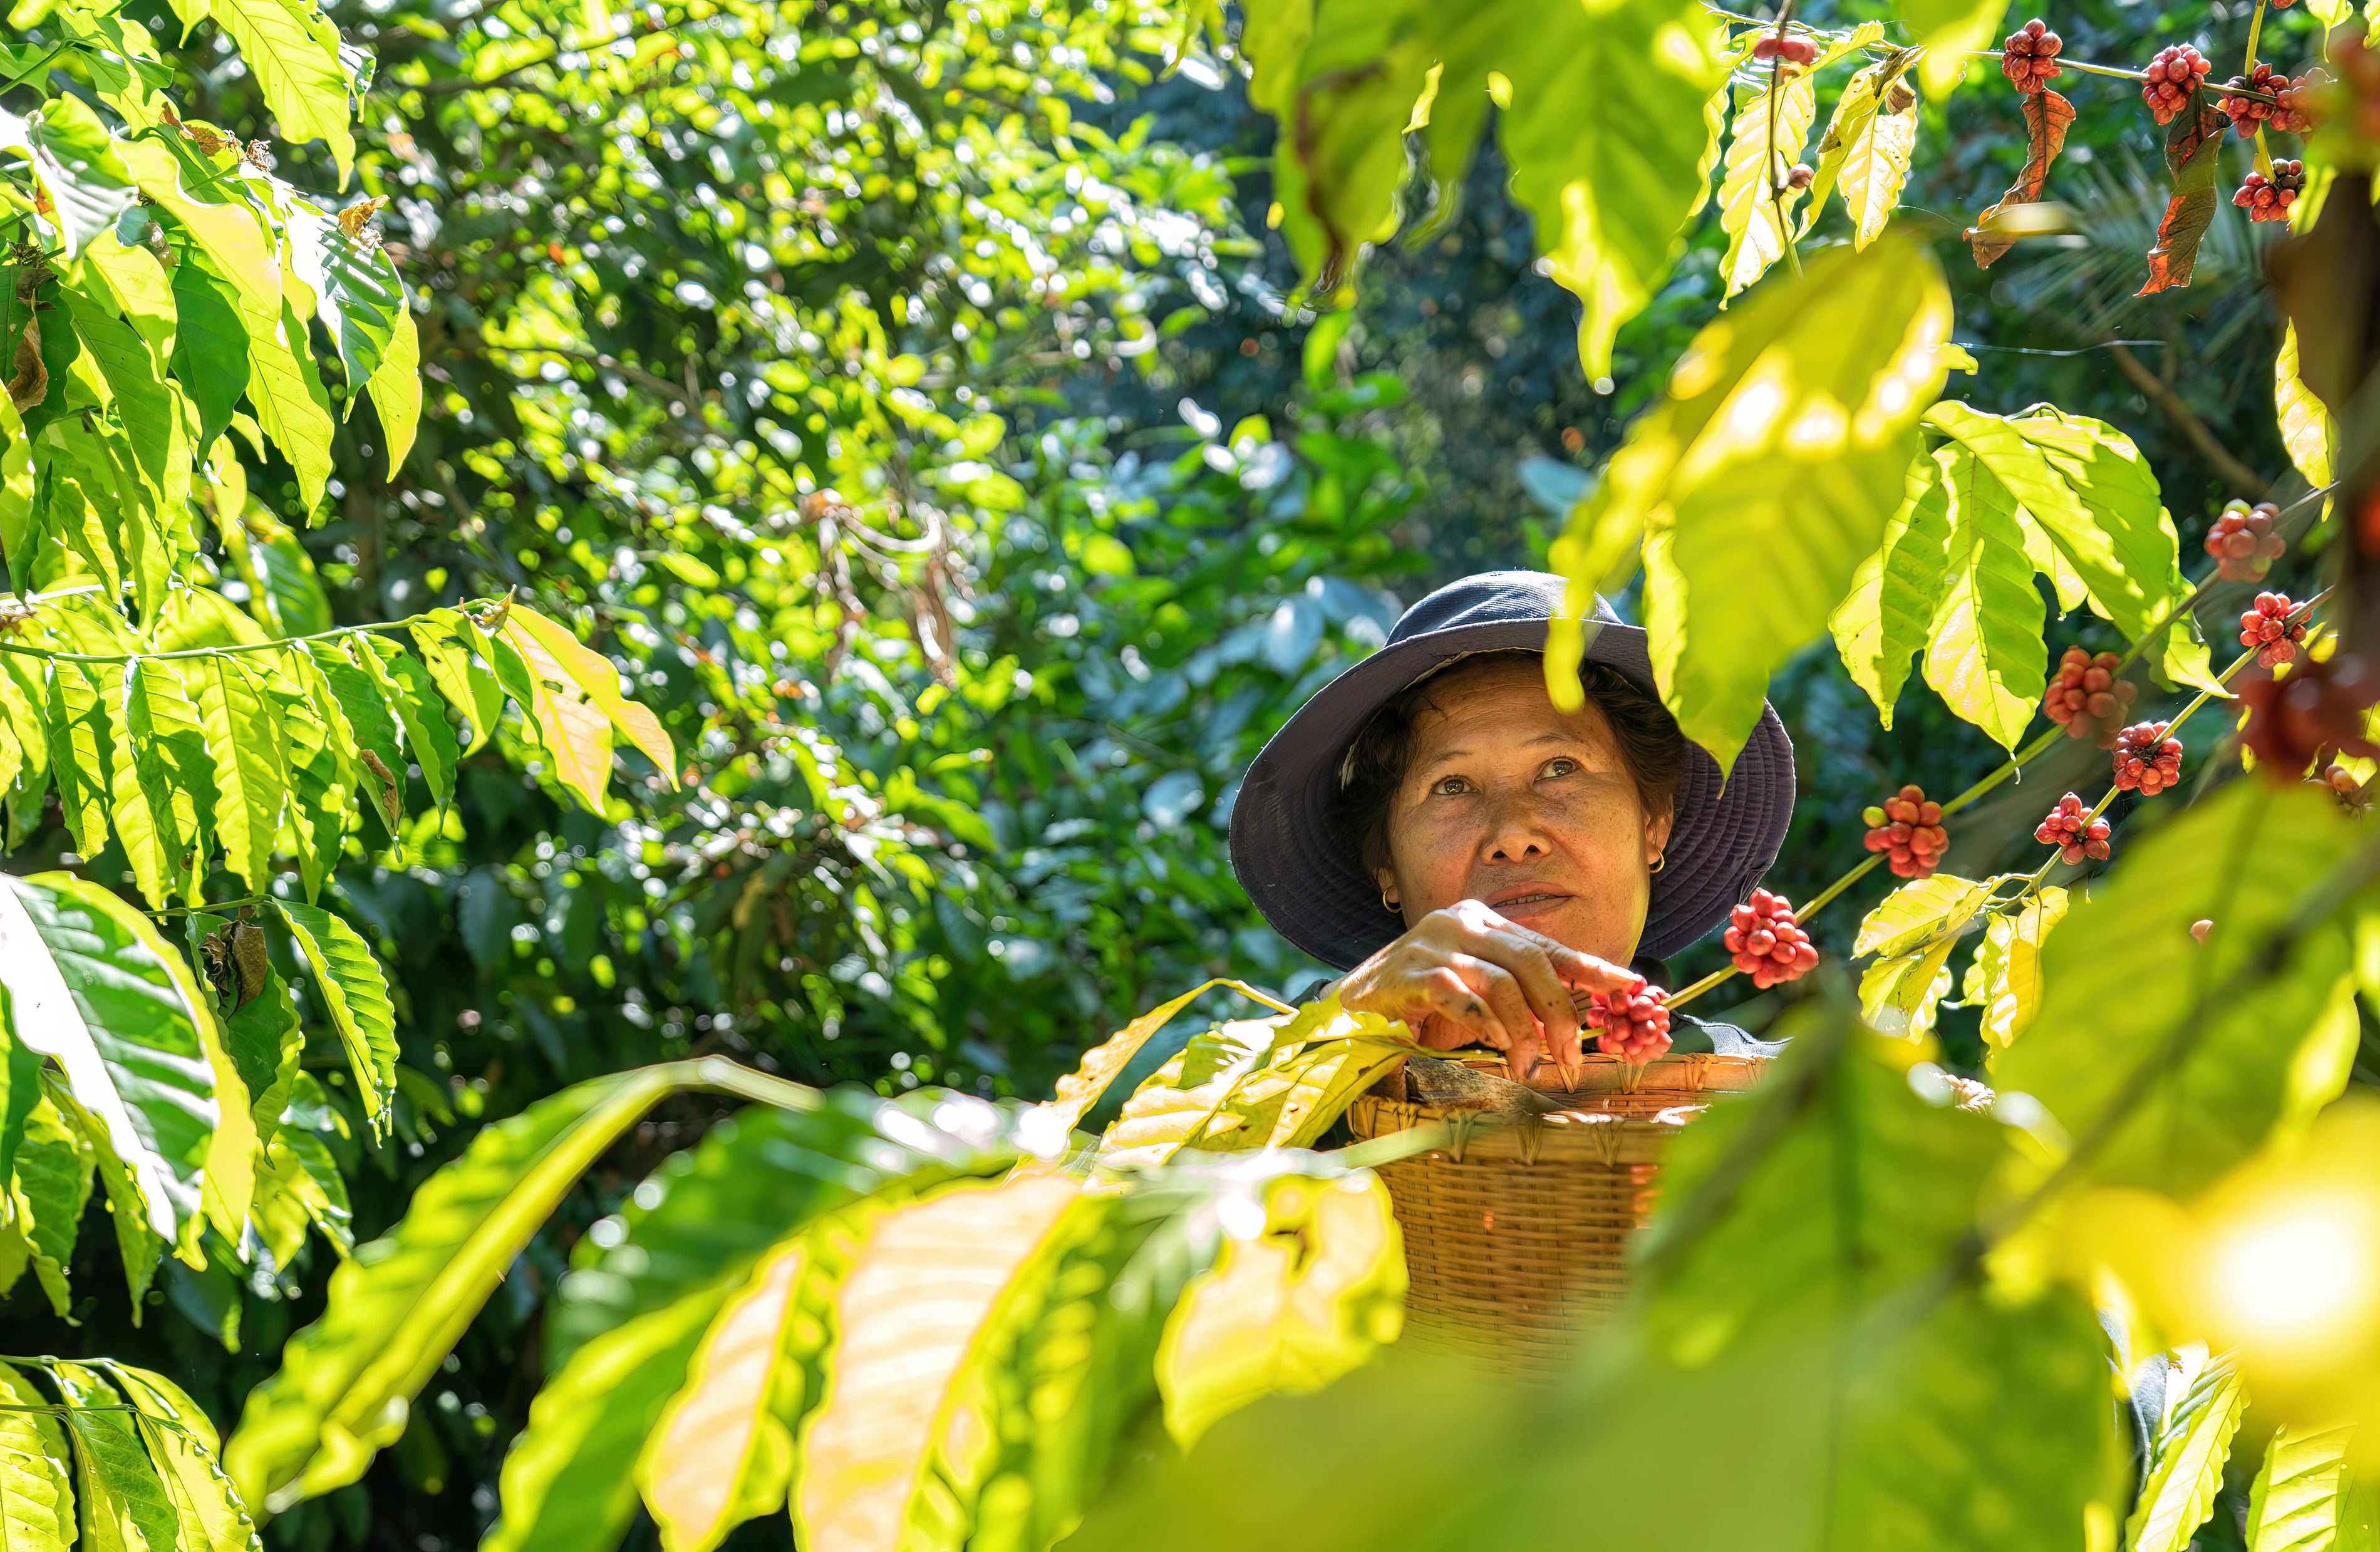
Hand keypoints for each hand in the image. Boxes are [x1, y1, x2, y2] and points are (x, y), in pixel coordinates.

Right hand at [1337, 900, 1641, 1081]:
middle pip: (1532, 963)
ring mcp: (1432, 943)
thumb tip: (1574, 1023)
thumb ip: (1519, 996)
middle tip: (1571, 1058)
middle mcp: (1462, 922)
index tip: (1631, 987)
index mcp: (1485, 923)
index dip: (1591, 968)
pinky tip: (1494, 1044)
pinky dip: (1483, 1023)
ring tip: (1528, 1066)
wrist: (1353, 1006)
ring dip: (1523, 1031)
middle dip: (1560, 1015)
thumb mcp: (1479, 993)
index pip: (1548, 947)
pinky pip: (1458, 996)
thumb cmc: (1424, 1004)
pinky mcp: (1406, 972)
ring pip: (1500, 982)